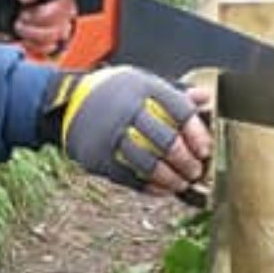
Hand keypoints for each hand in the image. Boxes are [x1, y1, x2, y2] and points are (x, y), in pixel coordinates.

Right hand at [41, 67, 212, 194]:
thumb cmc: (116, 93)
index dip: (197, 133)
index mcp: (143, 87)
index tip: (205, 150)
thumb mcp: (142, 83)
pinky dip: (148, 186)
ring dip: (170, 178)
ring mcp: (110, 133)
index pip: (180, 111)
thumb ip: (173, 92)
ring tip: (181, 184)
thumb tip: (205, 98)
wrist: (67, 101)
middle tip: (195, 171)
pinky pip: (128, 176)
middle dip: (186, 161)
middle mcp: (126, 108)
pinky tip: (161, 190)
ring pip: (148, 163)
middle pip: (166, 140)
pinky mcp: (97, 155)